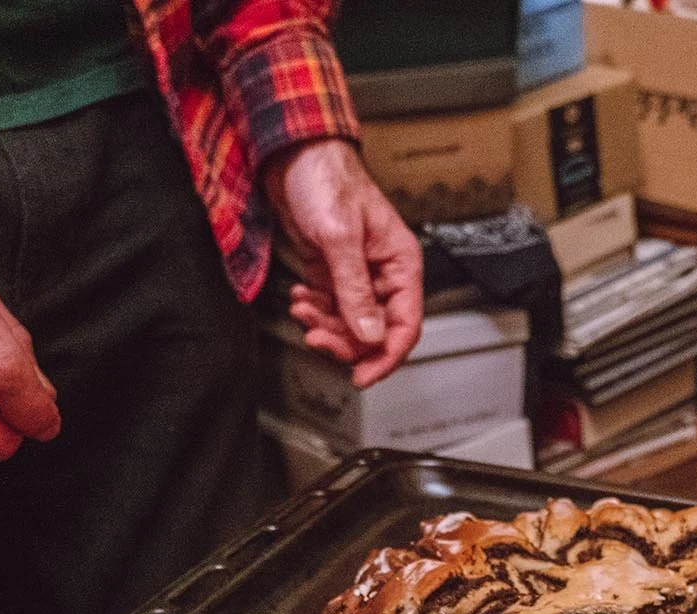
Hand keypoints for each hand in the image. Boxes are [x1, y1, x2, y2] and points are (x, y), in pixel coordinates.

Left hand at [265, 140, 421, 387]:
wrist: (292, 155)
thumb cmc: (326, 179)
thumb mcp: (340, 239)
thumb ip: (355, 291)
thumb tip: (369, 335)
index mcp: (400, 263)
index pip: (405, 324)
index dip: (386, 356)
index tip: (364, 376)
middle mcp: (382, 272)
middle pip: (374, 330)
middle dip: (345, 340)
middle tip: (318, 339)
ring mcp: (356, 273)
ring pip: (349, 323)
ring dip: (325, 324)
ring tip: (304, 311)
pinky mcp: (332, 271)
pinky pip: (330, 307)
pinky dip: (314, 310)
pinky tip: (301, 299)